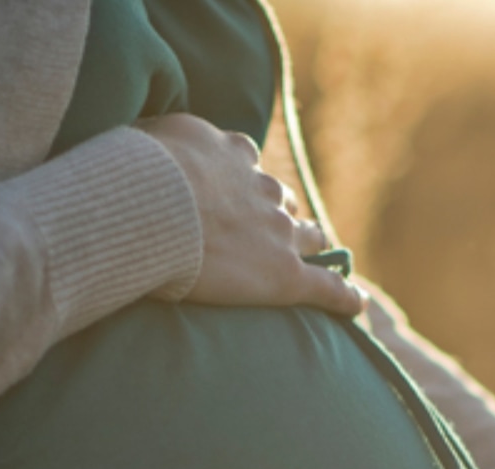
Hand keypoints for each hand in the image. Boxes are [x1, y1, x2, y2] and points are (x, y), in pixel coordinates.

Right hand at [139, 112, 362, 317]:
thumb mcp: (146, 137)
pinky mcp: (285, 275)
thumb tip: (147, 139)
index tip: (237, 187)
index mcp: (233, 154)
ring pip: (309, 237)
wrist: (154, 206)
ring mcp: (279, 233)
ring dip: (311, 244)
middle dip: (281, 211)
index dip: (245, 177)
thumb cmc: (140, 173)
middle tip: (272, 229)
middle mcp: (263, 189)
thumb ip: (160, 139)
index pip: (248, 162)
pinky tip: (354, 305)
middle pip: (284, 200)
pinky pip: (326, 287)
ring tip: (315, 256)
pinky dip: (343, 296)